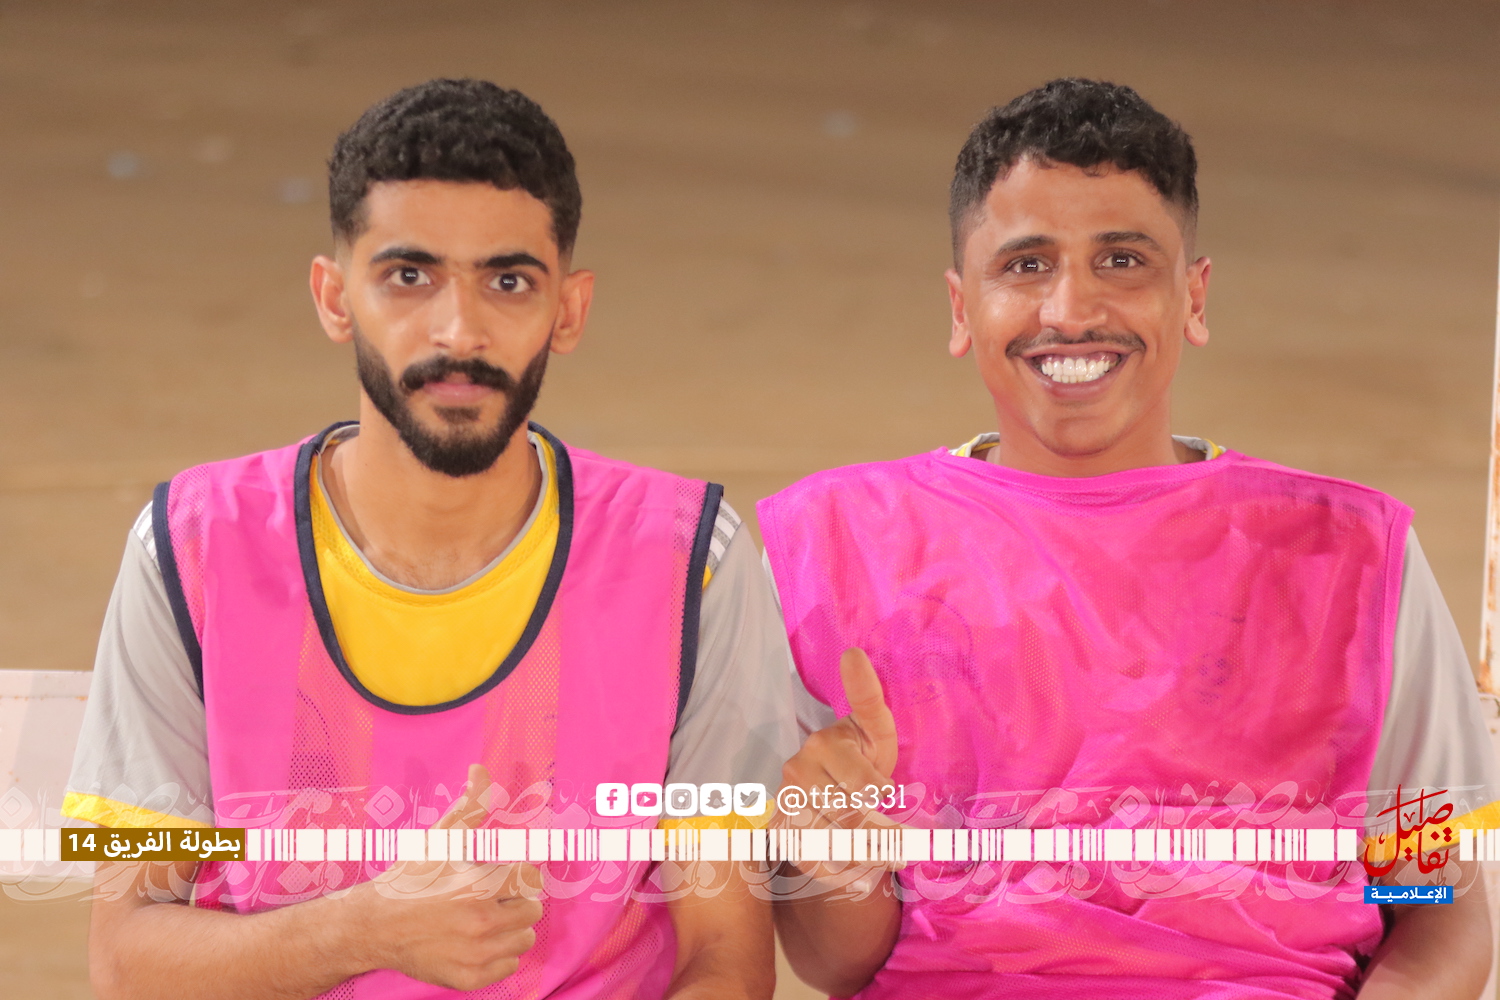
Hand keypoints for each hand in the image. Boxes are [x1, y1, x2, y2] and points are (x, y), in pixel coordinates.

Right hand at [348, 764, 543, 990]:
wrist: (374, 924)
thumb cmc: (410, 878)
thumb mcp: (441, 838)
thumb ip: (469, 805)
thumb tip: (480, 771)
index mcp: (480, 885)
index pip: (532, 879)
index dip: (517, 873)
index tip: (499, 874)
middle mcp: (483, 922)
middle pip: (532, 910)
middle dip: (516, 900)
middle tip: (490, 897)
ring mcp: (476, 955)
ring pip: (523, 939)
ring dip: (510, 928)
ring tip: (484, 918)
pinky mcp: (468, 978)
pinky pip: (508, 967)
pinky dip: (498, 956)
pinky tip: (476, 941)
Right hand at [777, 650, 902, 882]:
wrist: (830, 788)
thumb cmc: (862, 754)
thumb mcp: (875, 728)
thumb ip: (868, 696)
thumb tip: (852, 652)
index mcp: (823, 744)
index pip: (866, 785)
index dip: (882, 793)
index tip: (886, 790)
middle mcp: (797, 773)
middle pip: (854, 818)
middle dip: (883, 834)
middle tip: (899, 840)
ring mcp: (786, 804)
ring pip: (835, 844)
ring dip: (865, 857)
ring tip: (882, 855)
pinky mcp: (782, 834)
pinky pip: (815, 862)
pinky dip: (841, 873)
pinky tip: (857, 873)